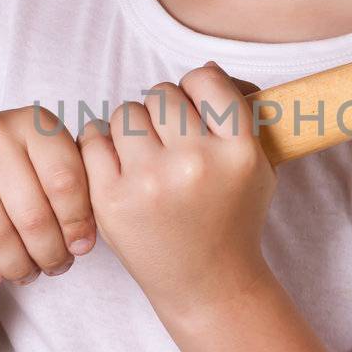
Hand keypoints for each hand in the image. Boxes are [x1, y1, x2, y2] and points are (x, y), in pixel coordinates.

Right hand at [0, 106, 96, 286]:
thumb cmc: (15, 184)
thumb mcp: (49, 176)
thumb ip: (76, 196)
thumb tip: (83, 243)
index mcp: (33, 122)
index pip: (66, 181)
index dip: (78, 223)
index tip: (81, 248)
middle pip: (32, 213)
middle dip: (50, 253)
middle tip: (55, 268)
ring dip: (18, 266)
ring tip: (27, 274)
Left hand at [77, 61, 276, 317]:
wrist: (208, 282)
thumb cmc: (233, 218)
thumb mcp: (258, 166)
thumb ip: (238, 115)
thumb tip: (207, 69)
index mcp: (238, 151)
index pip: (206, 80)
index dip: (197, 89)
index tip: (195, 109)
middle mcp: (195, 163)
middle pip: (162, 94)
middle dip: (163, 110)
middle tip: (169, 138)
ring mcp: (151, 182)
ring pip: (126, 112)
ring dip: (132, 127)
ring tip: (145, 154)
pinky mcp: (113, 200)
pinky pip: (93, 139)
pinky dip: (102, 147)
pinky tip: (120, 165)